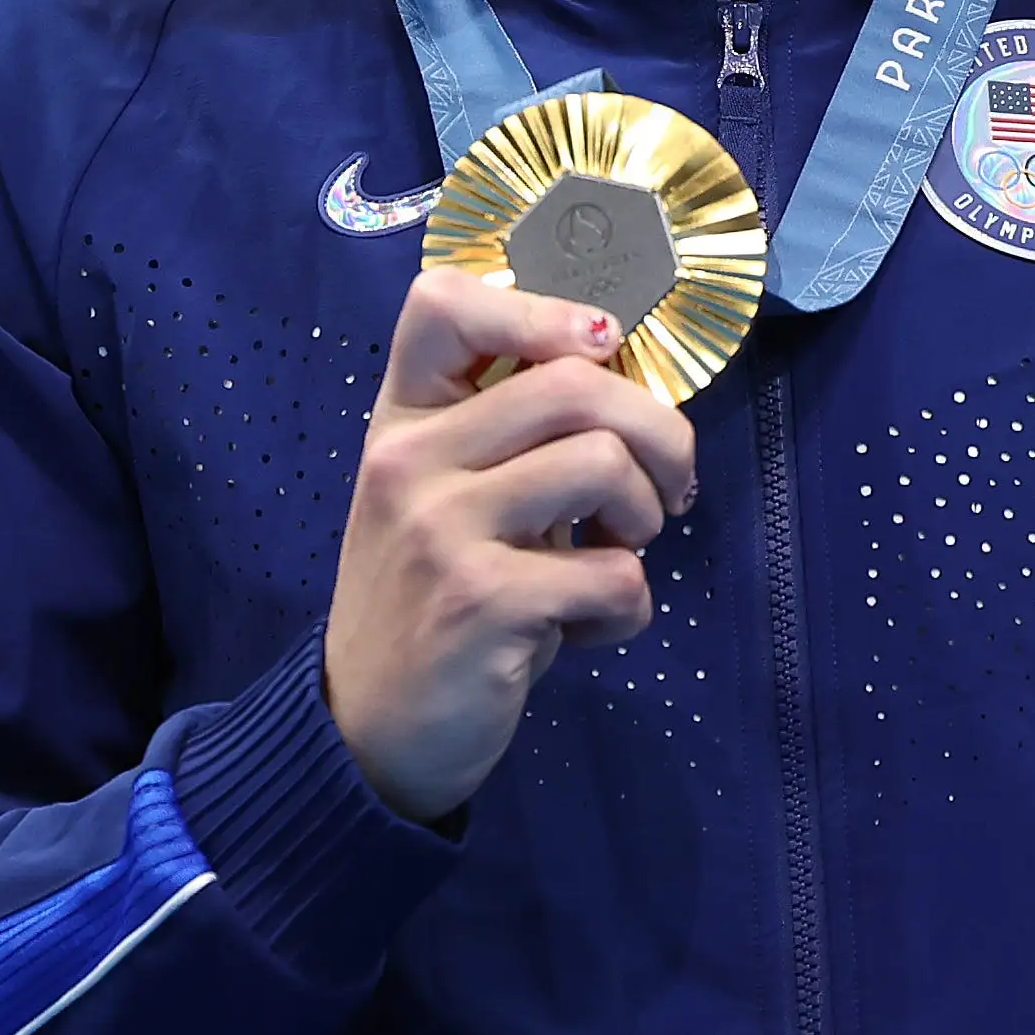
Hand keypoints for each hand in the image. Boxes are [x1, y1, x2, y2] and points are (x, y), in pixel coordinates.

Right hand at [323, 270, 697, 822]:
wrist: (368, 733)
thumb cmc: (430, 602)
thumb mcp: (444, 499)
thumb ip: (508, 435)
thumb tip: (624, 377)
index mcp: (401, 420)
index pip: (442, 302)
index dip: (543, 310)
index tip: (597, 356)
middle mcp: (409, 459)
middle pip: (575, 381)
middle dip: (658, 433)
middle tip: (665, 490)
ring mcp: (440, 528)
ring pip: (605, 462)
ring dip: (648, 516)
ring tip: (619, 554)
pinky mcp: (480, 601)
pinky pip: (614, 574)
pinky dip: (629, 607)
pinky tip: (586, 631)